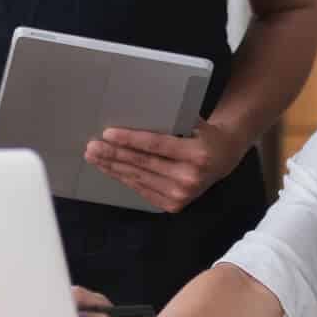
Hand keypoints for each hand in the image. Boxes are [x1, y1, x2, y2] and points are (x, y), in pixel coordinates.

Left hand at [83, 120, 246, 213]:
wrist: (223, 159)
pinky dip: (124, 178)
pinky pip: (142, 189)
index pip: (156, 146)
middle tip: (92, 146)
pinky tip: (110, 168)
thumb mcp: (193, 122)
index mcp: (196, 154)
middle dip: (114, 154)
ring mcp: (181, 195)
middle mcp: (189, 178)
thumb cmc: (204, 134)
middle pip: (143, 164)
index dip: (130, 140)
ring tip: (94, 156)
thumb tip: (133, 111)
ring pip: (139, 178)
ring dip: (113, 167)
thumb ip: (170, 121)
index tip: (107, 133)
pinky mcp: (173, 205)